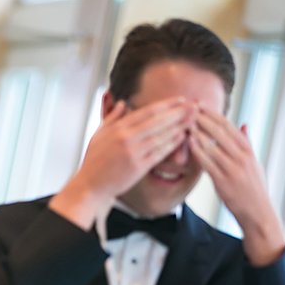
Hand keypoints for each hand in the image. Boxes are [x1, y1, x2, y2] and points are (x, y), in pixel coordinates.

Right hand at [50, 96, 194, 229]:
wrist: (90, 184)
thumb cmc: (93, 161)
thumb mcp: (99, 134)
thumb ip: (112, 117)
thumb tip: (122, 103)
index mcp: (118, 128)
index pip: (148, 111)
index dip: (167, 104)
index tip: (181, 99)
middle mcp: (127, 138)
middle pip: (159, 121)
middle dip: (179, 112)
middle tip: (195, 105)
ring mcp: (134, 153)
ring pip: (162, 136)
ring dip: (179, 126)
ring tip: (193, 119)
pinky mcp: (138, 167)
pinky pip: (159, 153)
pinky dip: (172, 144)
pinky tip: (183, 137)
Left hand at [189, 109, 284, 265]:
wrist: (258, 212)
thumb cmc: (254, 188)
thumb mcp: (254, 163)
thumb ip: (247, 143)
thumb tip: (244, 124)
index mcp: (249, 152)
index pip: (230, 127)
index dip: (215, 115)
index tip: (202, 106)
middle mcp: (242, 158)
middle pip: (221, 133)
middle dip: (204, 119)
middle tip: (190, 108)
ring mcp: (233, 170)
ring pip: (214, 146)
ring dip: (199, 132)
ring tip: (186, 121)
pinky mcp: (224, 182)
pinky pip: (208, 163)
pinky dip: (198, 151)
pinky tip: (189, 142)